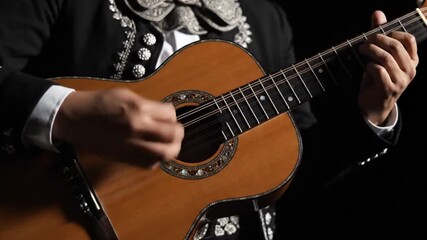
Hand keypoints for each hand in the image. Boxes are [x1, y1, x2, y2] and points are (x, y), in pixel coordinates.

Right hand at [52, 88, 183, 167]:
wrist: (75, 119)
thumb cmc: (99, 104)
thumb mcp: (126, 95)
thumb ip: (148, 105)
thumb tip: (166, 115)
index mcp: (138, 109)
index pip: (170, 114)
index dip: (172, 114)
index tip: (168, 115)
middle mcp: (137, 128)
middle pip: (172, 136)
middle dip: (178, 133)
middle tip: (176, 131)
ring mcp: (132, 145)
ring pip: (164, 154)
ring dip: (171, 149)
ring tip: (168, 144)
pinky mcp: (125, 158)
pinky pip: (149, 164)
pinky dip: (156, 159)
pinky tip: (153, 152)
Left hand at [358, 11, 418, 124]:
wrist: (374, 106)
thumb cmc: (378, 78)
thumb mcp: (381, 57)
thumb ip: (380, 36)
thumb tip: (378, 13)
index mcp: (412, 61)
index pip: (409, 40)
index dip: (393, 33)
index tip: (378, 35)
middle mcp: (410, 70)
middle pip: (395, 47)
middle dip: (377, 40)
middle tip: (365, 42)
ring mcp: (401, 81)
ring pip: (386, 58)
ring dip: (370, 51)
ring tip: (361, 50)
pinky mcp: (389, 89)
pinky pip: (378, 71)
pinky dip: (369, 66)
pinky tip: (366, 68)